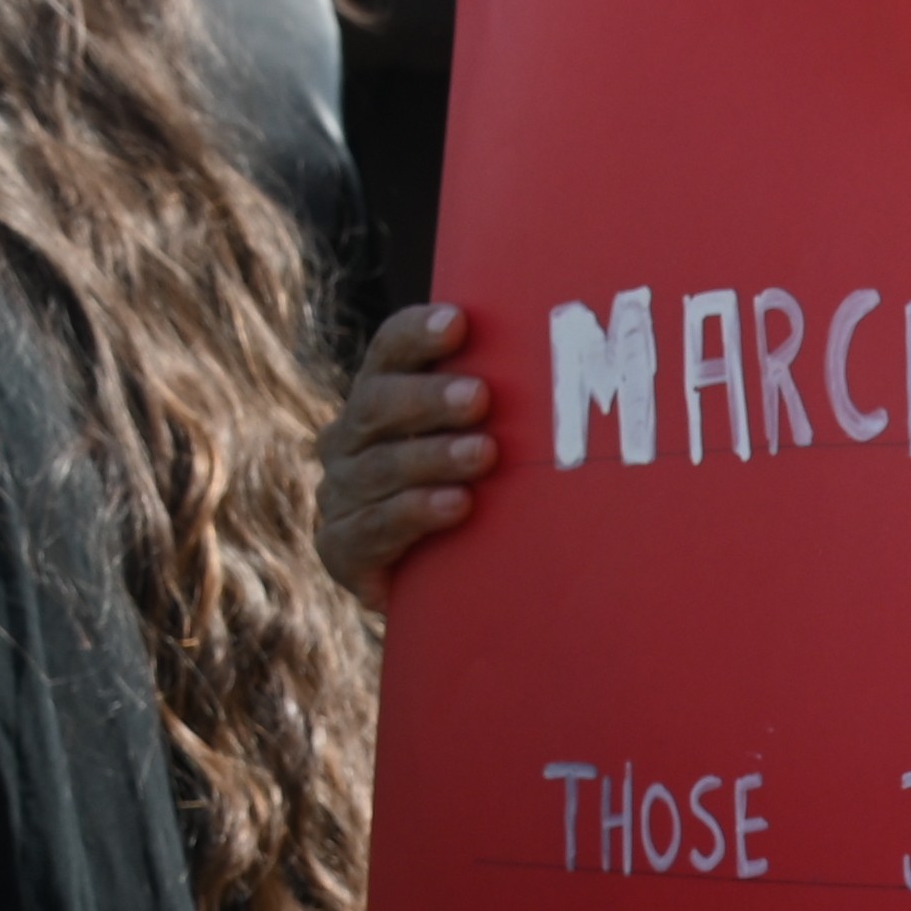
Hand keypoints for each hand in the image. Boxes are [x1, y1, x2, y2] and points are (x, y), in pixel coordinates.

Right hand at [320, 302, 494, 598]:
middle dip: (430, 398)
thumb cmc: (471, 497)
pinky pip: (373, 526)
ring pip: (379, 467)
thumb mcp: (480, 444)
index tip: (459, 322)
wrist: (437, 588)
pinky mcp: (340, 549)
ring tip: (484, 453)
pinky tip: (457, 505)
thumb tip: (571, 353)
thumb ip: (498, 405)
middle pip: (377, 404)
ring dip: (433, 457)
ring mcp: (339, 494)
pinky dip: (416, 513)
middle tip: (482, 397)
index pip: (388, 352)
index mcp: (379, 398)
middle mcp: (348, 440)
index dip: (417, 335)